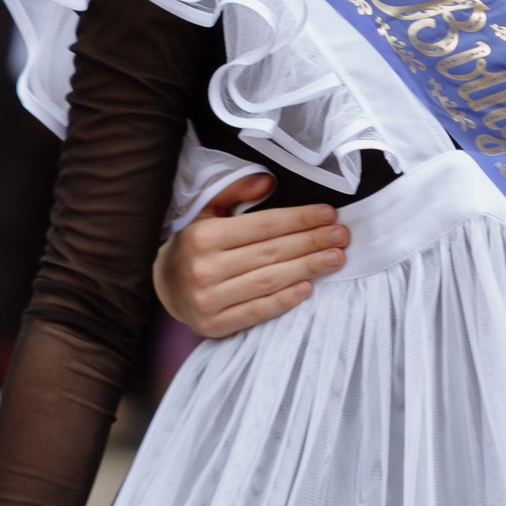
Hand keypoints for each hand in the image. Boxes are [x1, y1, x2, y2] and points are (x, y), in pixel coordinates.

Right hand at [154, 170, 349, 336]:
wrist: (164, 287)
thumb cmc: (194, 245)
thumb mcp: (207, 211)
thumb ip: (235, 192)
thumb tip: (268, 181)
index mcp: (203, 236)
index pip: (262, 225)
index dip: (298, 219)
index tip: (328, 214)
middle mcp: (203, 268)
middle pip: (270, 253)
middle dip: (311, 242)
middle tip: (341, 235)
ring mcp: (208, 300)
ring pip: (269, 281)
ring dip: (307, 268)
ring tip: (335, 258)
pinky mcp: (213, 325)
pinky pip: (257, 311)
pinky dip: (285, 300)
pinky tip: (308, 287)